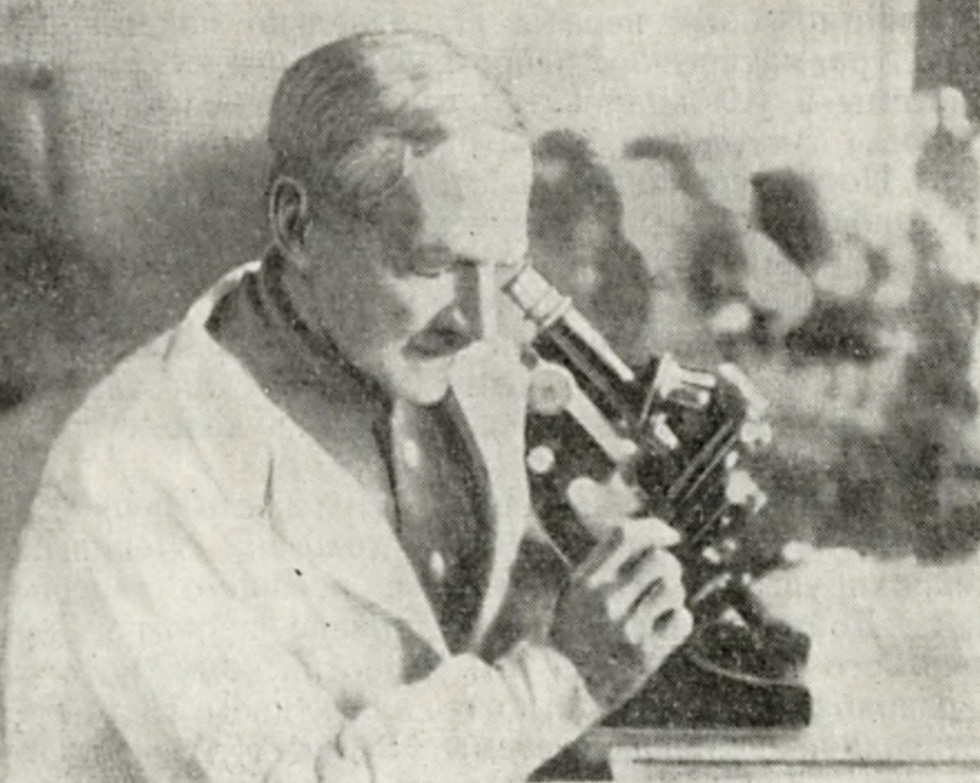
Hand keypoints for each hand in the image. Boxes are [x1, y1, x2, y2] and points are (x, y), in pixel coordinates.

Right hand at [549, 476, 692, 712]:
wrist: (564, 687)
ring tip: (659, 606)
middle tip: (663, 579)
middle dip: (670, 566)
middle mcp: (607, 600)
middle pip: (660, 560)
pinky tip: (664, 626)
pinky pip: (682, 621)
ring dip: (673, 594)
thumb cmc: (573, 633)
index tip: (671, 536)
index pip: (626, 535)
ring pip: (674, 589)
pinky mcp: (645, 655)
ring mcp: (627, 628)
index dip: (655, 528)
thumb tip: (646, 535)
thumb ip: (603, 564)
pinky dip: (678, 620)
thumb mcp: (575, 592)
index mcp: (586, 580)